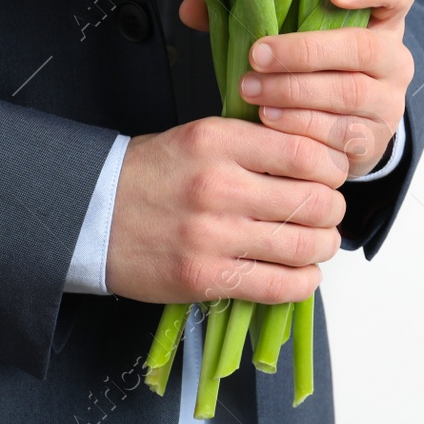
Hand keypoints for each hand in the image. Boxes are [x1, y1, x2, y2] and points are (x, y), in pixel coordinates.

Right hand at [105, 116, 348, 304]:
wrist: (91, 214)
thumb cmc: (153, 174)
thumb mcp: (203, 136)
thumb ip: (257, 144)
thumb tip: (320, 160)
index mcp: (220, 141)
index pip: (306, 153)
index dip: (333, 168)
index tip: (332, 175)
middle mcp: (218, 186)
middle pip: (314, 201)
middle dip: (332, 210)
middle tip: (326, 212)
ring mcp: (211, 235)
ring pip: (303, 246)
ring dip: (322, 247)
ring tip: (317, 243)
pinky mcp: (204, 277)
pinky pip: (277, 286)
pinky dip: (303, 283)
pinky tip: (303, 273)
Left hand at [179, 0, 416, 177]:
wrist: (340, 129)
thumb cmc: (311, 70)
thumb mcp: (291, 36)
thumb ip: (248, 15)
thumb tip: (193, 8)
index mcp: (382, 21)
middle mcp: (394, 59)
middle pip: (364, 48)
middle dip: (306, 51)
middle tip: (258, 55)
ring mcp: (389, 102)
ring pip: (350, 93)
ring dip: (295, 92)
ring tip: (252, 91)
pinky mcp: (376, 140)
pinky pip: (341, 134)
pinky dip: (301, 127)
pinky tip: (269, 120)